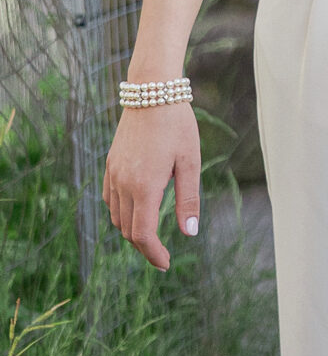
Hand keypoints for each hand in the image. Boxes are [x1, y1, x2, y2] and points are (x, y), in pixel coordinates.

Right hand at [103, 102, 199, 271]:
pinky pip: (110, 200)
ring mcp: (113, 174)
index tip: (166, 263)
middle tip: (162, 253)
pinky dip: (121, 213)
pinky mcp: (110, 164)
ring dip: (131, 230)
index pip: (142, 234)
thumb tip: (189, 233)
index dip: (154, 254)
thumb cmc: (177, 125)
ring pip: (116, 217)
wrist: (152, 91)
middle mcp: (123, 184)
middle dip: (145, 246)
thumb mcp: (189, 161)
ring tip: (151, 235)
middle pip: (128, 230)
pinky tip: (137, 210)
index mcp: (144, 186)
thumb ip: (188, 199)